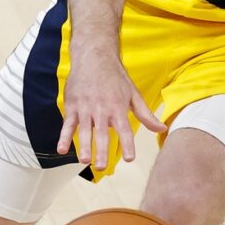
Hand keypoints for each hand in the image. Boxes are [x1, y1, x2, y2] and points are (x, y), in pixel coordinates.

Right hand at [56, 52, 166, 171]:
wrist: (94, 57)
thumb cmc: (116, 78)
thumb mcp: (133, 95)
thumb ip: (146, 115)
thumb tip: (163, 129)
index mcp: (118, 107)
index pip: (124, 129)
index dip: (127, 144)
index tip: (129, 158)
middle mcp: (102, 109)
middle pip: (102, 133)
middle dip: (102, 150)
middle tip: (101, 167)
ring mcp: (86, 108)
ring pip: (84, 130)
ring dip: (83, 146)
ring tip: (84, 160)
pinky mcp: (73, 106)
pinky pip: (68, 124)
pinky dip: (63, 136)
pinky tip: (61, 150)